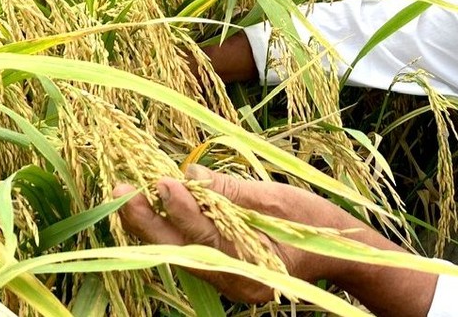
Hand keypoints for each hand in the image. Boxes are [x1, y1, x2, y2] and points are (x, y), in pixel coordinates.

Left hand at [113, 164, 350, 302]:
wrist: (338, 254)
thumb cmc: (315, 224)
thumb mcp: (278, 198)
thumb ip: (232, 191)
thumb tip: (189, 175)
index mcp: (254, 265)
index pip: (208, 234)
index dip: (182, 208)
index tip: (161, 181)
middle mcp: (234, 281)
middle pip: (181, 250)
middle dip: (148, 220)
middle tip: (120, 190)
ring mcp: (227, 282)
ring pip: (179, 253)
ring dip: (151, 224)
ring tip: (125, 195)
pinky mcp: (223, 274)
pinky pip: (188, 252)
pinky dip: (169, 230)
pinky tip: (150, 208)